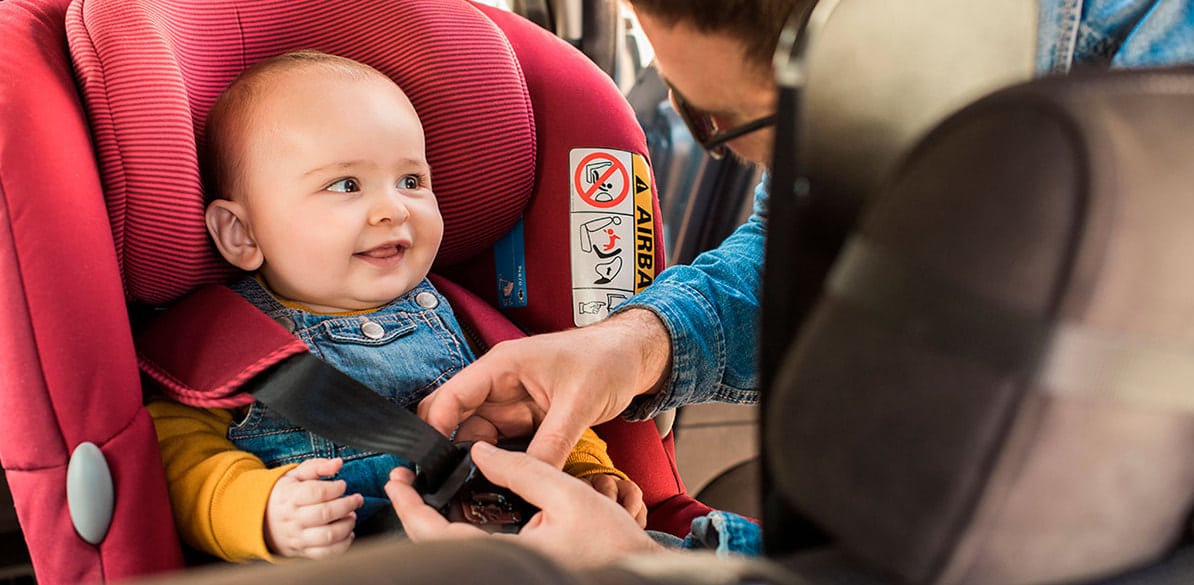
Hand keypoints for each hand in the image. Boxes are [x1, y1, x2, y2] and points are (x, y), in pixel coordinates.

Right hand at [264, 457, 363, 558]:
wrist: (261, 520)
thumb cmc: (284, 495)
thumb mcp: (295, 475)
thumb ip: (317, 466)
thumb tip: (337, 463)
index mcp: (290, 497)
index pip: (316, 492)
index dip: (335, 488)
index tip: (342, 484)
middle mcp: (293, 519)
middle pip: (325, 513)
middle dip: (347, 505)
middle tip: (356, 499)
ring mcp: (298, 537)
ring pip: (328, 535)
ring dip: (347, 525)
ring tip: (351, 516)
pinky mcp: (303, 551)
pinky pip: (326, 553)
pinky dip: (343, 545)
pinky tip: (348, 533)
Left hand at [386, 442, 666, 568]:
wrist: (639, 571)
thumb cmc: (613, 542)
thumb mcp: (569, 494)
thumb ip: (522, 469)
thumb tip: (480, 451)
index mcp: (508, 557)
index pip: (437, 536)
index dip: (410, 508)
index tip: (397, 481)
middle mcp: (502, 570)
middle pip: (438, 546)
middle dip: (416, 513)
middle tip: (405, 481)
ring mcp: (508, 572)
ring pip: (454, 550)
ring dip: (434, 521)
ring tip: (427, 488)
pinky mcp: (516, 571)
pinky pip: (475, 551)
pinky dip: (459, 529)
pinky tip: (461, 506)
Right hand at [419, 309, 671, 466]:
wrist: (633, 356)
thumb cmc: (606, 360)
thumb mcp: (579, 403)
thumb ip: (552, 443)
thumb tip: (530, 477)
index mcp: (502, 366)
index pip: (452, 396)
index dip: (436, 429)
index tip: (430, 463)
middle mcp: (500, 383)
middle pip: (457, 419)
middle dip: (450, 450)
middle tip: (450, 485)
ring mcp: (512, 402)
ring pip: (479, 436)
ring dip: (477, 460)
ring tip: (476, 488)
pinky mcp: (527, 418)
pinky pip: (503, 443)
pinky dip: (501, 461)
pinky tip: (502, 480)